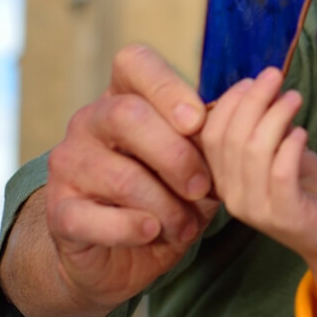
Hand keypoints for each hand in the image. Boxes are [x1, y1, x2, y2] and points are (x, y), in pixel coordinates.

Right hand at [40, 45, 218, 312]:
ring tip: (186, 225)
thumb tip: (256, 109)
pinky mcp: (60, 211)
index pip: (134, 62)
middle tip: (202, 187)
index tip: (197, 121)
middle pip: (126, 114)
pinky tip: (152, 232)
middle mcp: (89, 123)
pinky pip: (93, 217)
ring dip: (165, 205)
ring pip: (120, 174)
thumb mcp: (196, 165)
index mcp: (123, 99)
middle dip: (176, 154)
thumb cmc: (165, 197)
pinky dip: (131, 227)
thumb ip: (213, 140)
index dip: (167, 87)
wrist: (120, 254)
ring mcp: (69, 165)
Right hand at [199, 66, 316, 268]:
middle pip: (229, 137)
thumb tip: (263, 88)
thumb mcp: (280, 154)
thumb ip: (266, 129)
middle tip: (275, 76)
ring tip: (295, 98)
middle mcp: (232, 197)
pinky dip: (290, 145)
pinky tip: (303, 132)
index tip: (254, 80)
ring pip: (253, 150)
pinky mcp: (286, 215)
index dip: (229, 102)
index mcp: (223, 180)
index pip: (210, 134)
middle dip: (252, 99)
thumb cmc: (308, 191)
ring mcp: (256, 208)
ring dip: (275, 116)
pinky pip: (280, 172)